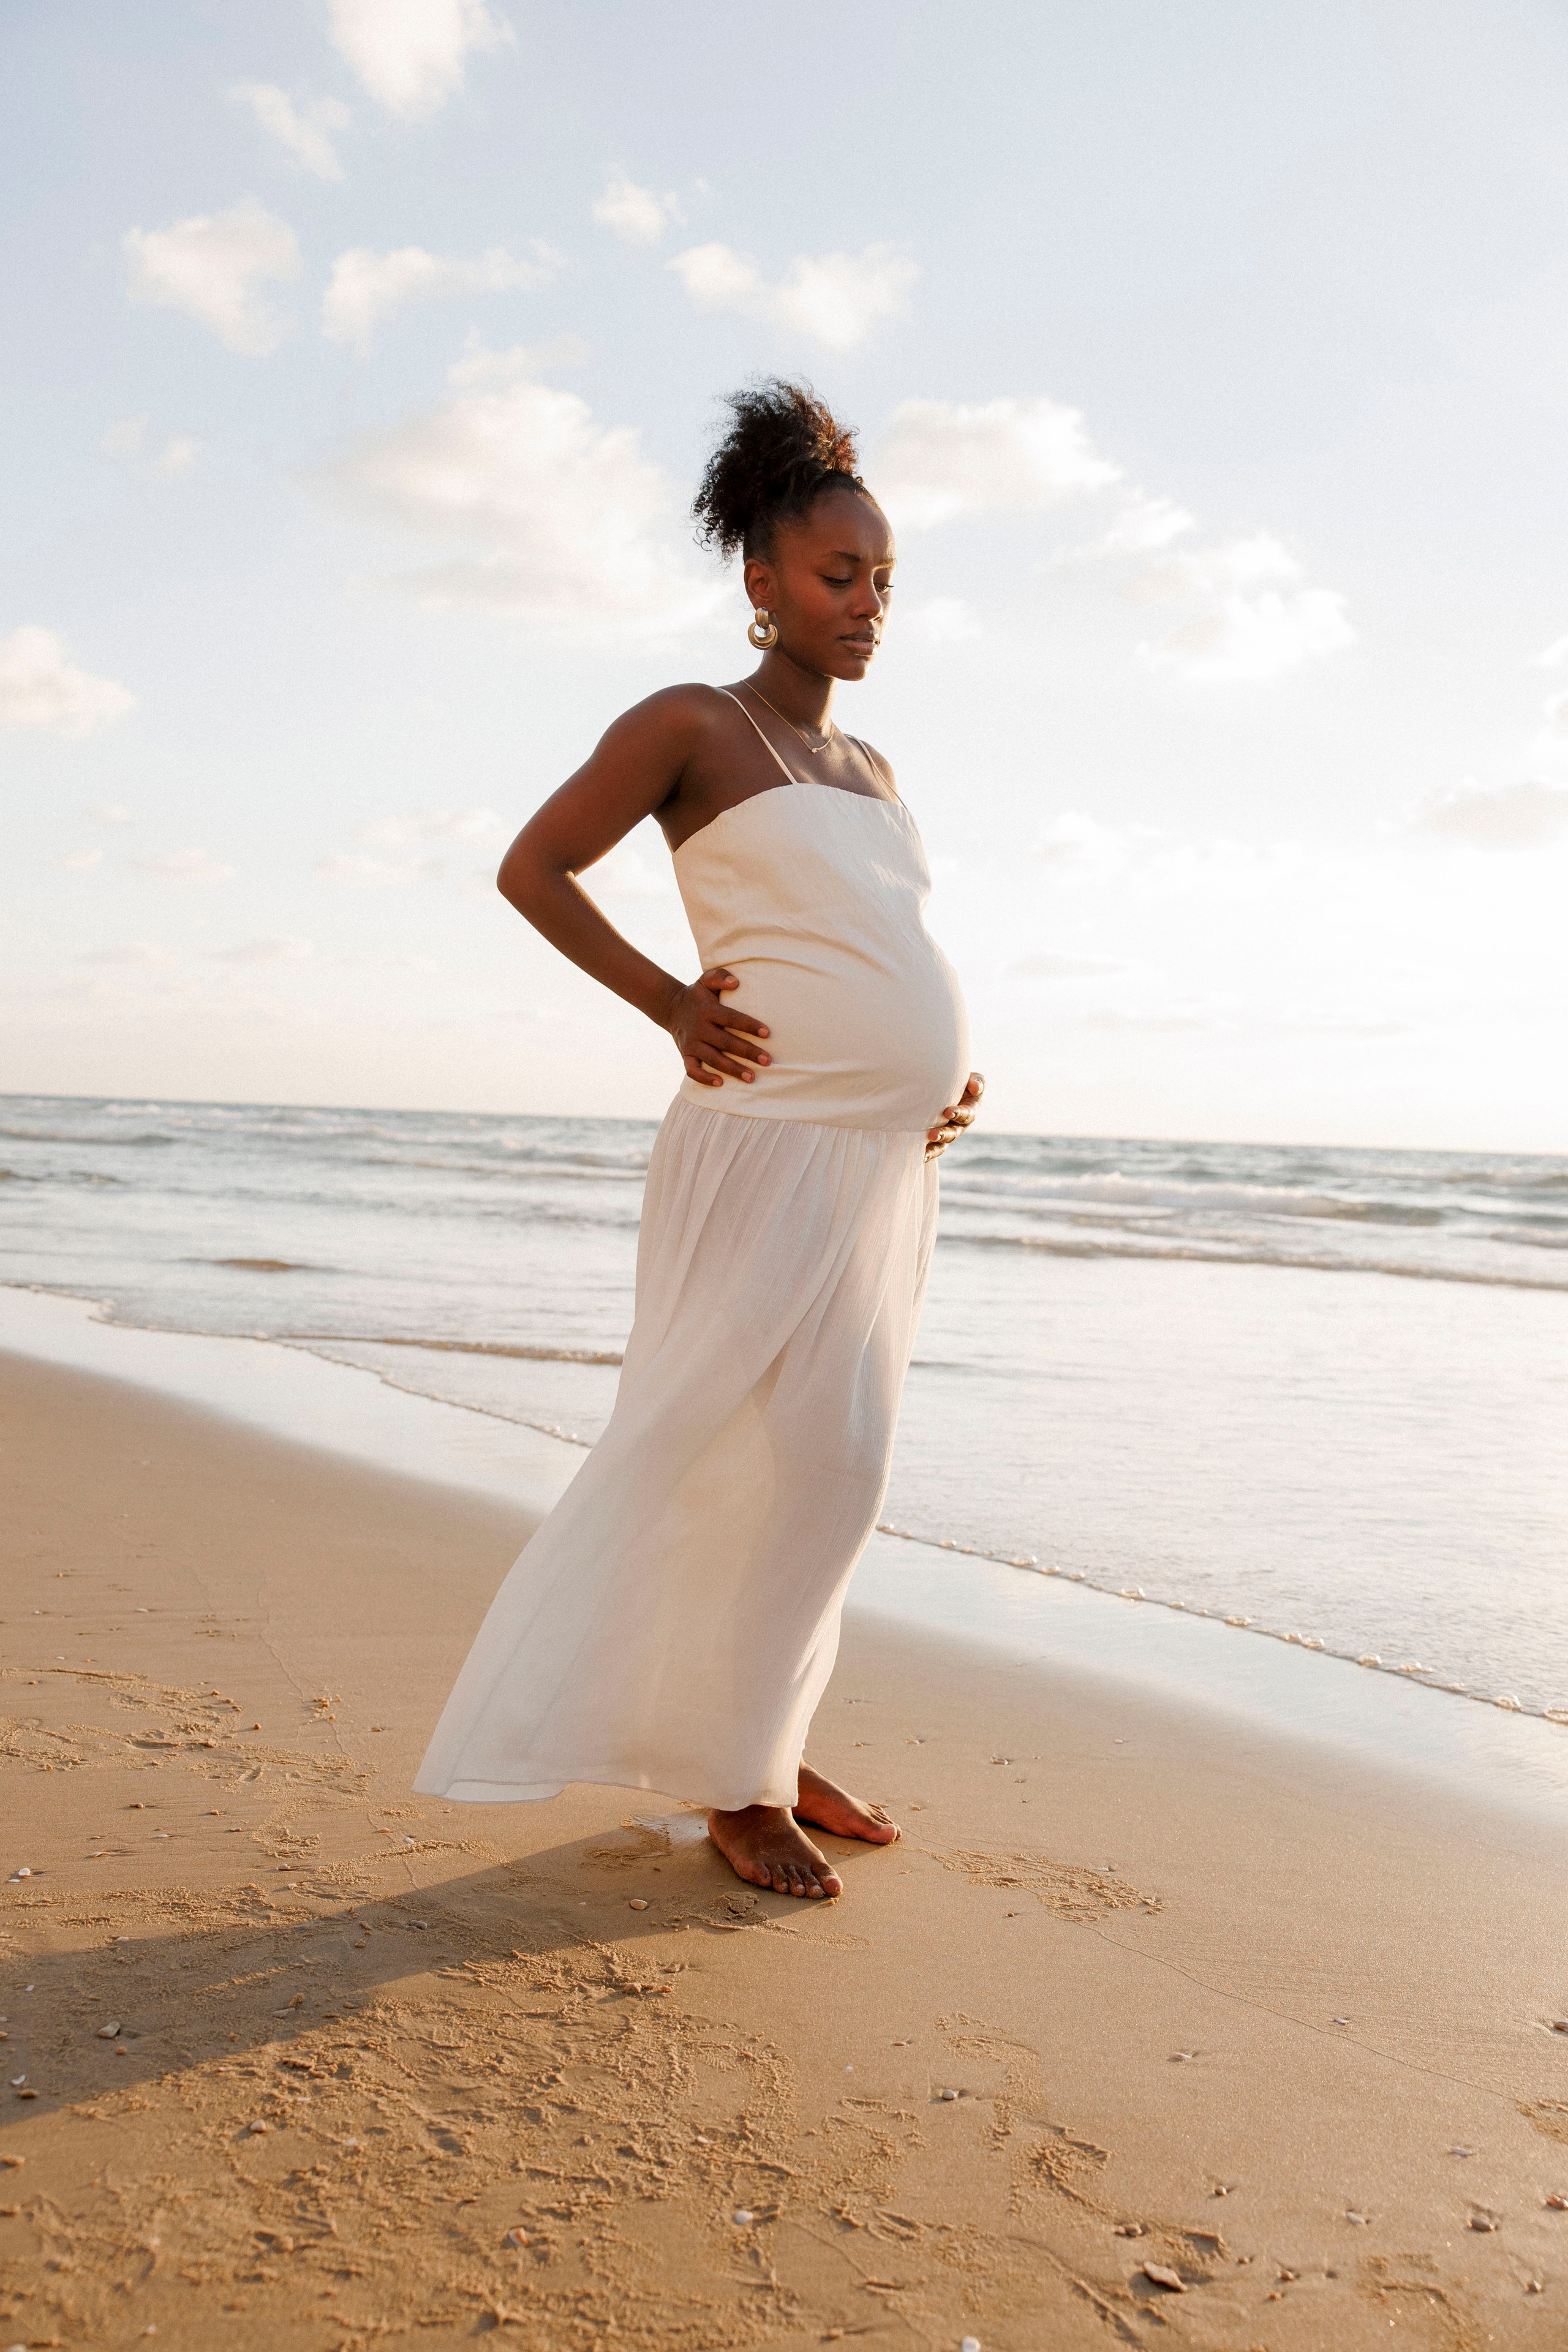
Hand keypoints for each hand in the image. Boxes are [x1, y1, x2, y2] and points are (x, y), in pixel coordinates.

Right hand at [664, 966, 771, 1086]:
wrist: (670, 1008)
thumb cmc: (697, 995)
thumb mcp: (705, 980)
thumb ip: (720, 977)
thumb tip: (736, 982)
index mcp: (707, 1009)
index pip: (731, 1018)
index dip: (749, 1025)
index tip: (767, 1033)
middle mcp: (699, 1027)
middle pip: (726, 1042)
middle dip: (747, 1052)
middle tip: (767, 1061)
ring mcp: (691, 1043)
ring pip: (713, 1059)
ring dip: (732, 1069)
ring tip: (751, 1077)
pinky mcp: (685, 1055)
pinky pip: (692, 1070)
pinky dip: (704, 1078)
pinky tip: (720, 1083)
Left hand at [926, 1071, 982, 1161]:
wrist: (946, 1087)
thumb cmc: (962, 1082)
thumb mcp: (973, 1079)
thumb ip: (977, 1082)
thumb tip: (975, 1088)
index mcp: (969, 1111)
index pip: (966, 1114)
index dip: (959, 1114)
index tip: (948, 1112)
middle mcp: (959, 1125)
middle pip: (953, 1133)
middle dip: (944, 1134)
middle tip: (932, 1134)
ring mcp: (947, 1133)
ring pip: (942, 1144)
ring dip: (933, 1148)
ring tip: (923, 1152)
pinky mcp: (935, 1137)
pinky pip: (932, 1149)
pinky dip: (926, 1154)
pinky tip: (918, 1157)